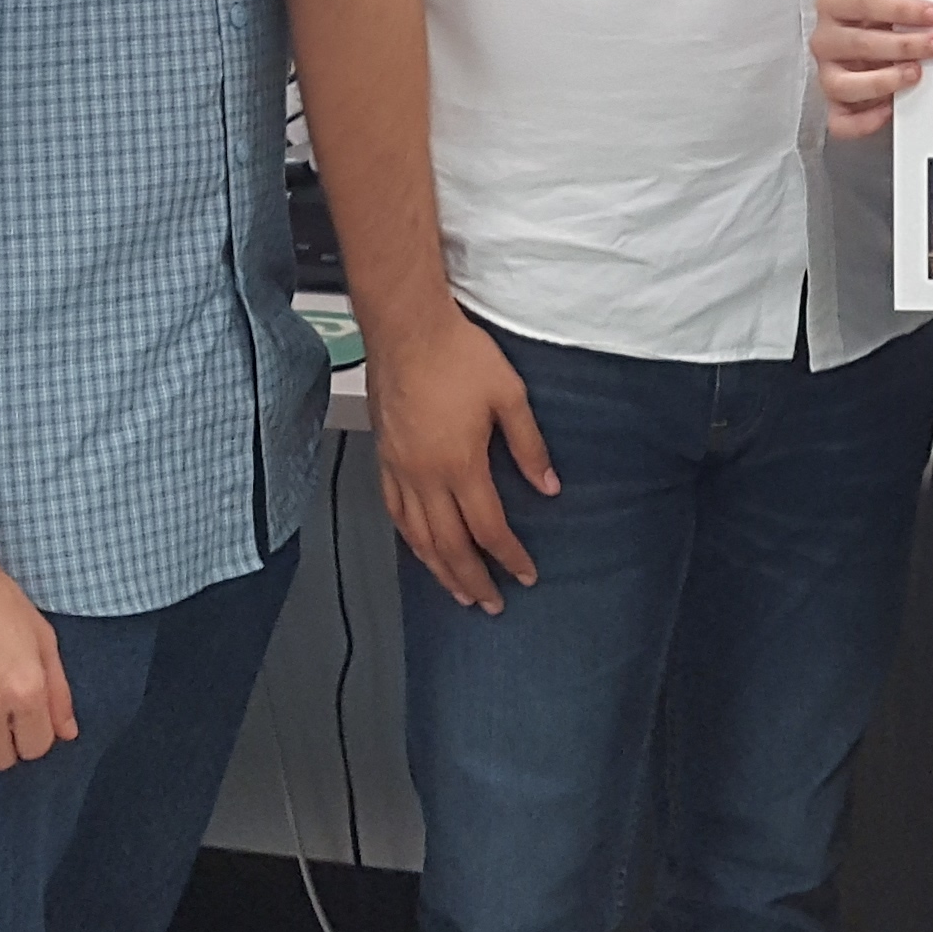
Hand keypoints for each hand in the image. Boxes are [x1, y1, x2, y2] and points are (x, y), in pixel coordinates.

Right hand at [371, 307, 555, 610]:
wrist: (406, 327)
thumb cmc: (459, 354)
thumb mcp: (509, 396)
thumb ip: (529, 446)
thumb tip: (549, 487)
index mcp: (460, 464)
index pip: (488, 528)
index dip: (508, 557)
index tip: (526, 575)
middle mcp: (425, 476)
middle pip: (449, 545)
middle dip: (473, 580)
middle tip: (492, 604)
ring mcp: (399, 469)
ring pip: (417, 537)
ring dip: (439, 569)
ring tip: (458, 592)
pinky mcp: (383, 456)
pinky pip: (395, 512)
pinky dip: (410, 539)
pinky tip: (420, 549)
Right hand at [814, 0, 932, 137]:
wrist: (859, 47)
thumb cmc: (873, 23)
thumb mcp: (885, 0)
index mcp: (834, 6)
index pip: (866, 3)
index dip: (902, 9)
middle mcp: (825, 40)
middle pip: (861, 43)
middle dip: (905, 45)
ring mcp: (827, 75)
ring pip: (845, 85)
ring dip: (885, 80)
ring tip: (915, 74)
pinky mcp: (833, 106)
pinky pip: (842, 122)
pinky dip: (865, 121)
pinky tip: (889, 109)